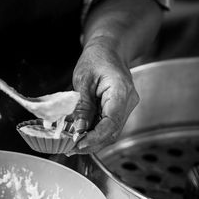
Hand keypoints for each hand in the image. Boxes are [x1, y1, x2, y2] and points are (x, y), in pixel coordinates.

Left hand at [69, 38, 138, 153]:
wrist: (109, 49)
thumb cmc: (97, 58)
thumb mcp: (83, 79)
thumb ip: (83, 105)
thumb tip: (79, 129)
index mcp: (121, 91)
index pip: (111, 122)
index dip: (95, 137)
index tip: (79, 144)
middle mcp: (128, 102)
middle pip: (112, 131)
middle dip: (92, 143)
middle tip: (70, 149)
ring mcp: (126, 106)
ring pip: (110, 131)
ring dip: (92, 140)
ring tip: (72, 145)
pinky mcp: (120, 109)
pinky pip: (108, 125)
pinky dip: (94, 132)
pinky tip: (80, 135)